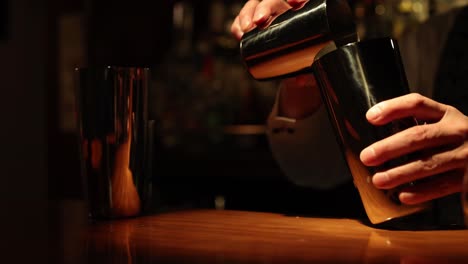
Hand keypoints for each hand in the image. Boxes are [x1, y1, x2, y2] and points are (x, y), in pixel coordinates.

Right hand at [230, 0, 320, 118]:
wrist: (296, 72)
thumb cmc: (309, 64)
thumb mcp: (313, 69)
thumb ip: (310, 75)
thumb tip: (300, 79)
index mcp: (304, 14)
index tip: (294, 2)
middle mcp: (285, 11)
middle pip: (272, 1)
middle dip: (263, 7)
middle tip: (259, 21)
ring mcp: (269, 18)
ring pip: (255, 6)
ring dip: (247, 14)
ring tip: (245, 30)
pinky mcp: (255, 28)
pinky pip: (243, 20)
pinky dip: (238, 25)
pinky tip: (238, 34)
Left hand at [360, 93, 467, 204]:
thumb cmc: (457, 140)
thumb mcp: (444, 124)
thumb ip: (418, 127)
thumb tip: (378, 143)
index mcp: (446, 114)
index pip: (417, 104)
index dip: (392, 108)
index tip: (370, 117)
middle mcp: (457, 130)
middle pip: (418, 136)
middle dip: (389, 147)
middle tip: (367, 157)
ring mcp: (465, 154)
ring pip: (428, 163)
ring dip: (400, 173)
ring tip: (379, 180)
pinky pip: (443, 185)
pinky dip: (422, 192)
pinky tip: (404, 195)